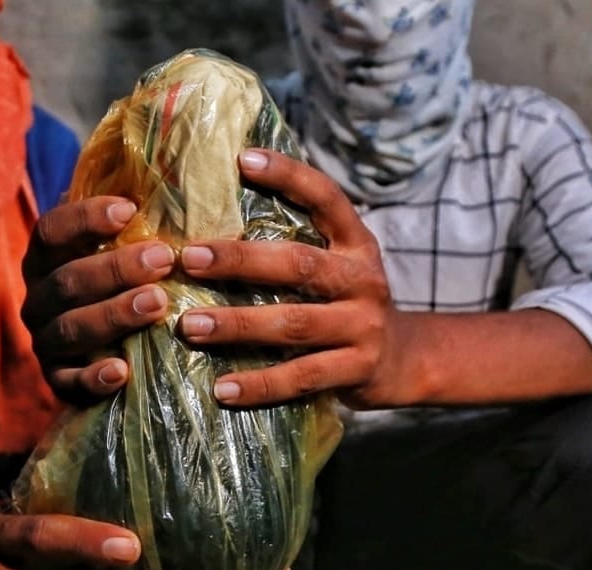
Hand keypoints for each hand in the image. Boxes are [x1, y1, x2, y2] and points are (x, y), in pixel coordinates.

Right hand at [22, 199, 175, 401]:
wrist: (105, 354)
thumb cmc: (122, 286)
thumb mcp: (121, 248)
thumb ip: (130, 218)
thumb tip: (164, 162)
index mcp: (46, 259)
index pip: (51, 232)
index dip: (85, 219)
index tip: (129, 210)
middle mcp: (38, 299)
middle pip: (66, 281)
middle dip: (115, 269)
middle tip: (162, 258)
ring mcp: (45, 342)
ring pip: (70, 328)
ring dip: (113, 314)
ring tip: (158, 303)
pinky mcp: (58, 382)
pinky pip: (69, 383)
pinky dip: (93, 378)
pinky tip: (122, 371)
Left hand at [178, 149, 408, 409]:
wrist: (404, 361)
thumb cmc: (346, 305)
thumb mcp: (336, 265)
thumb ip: (295, 245)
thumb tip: (216, 213)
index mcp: (355, 244)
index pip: (326, 198)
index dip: (289, 176)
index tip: (244, 159)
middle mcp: (362, 280)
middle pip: (299, 264)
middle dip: (239, 260)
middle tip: (187, 259)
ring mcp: (363, 326)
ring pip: (294, 323)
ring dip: (238, 324)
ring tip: (190, 326)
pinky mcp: (357, 370)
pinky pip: (301, 377)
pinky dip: (260, 385)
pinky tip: (223, 388)